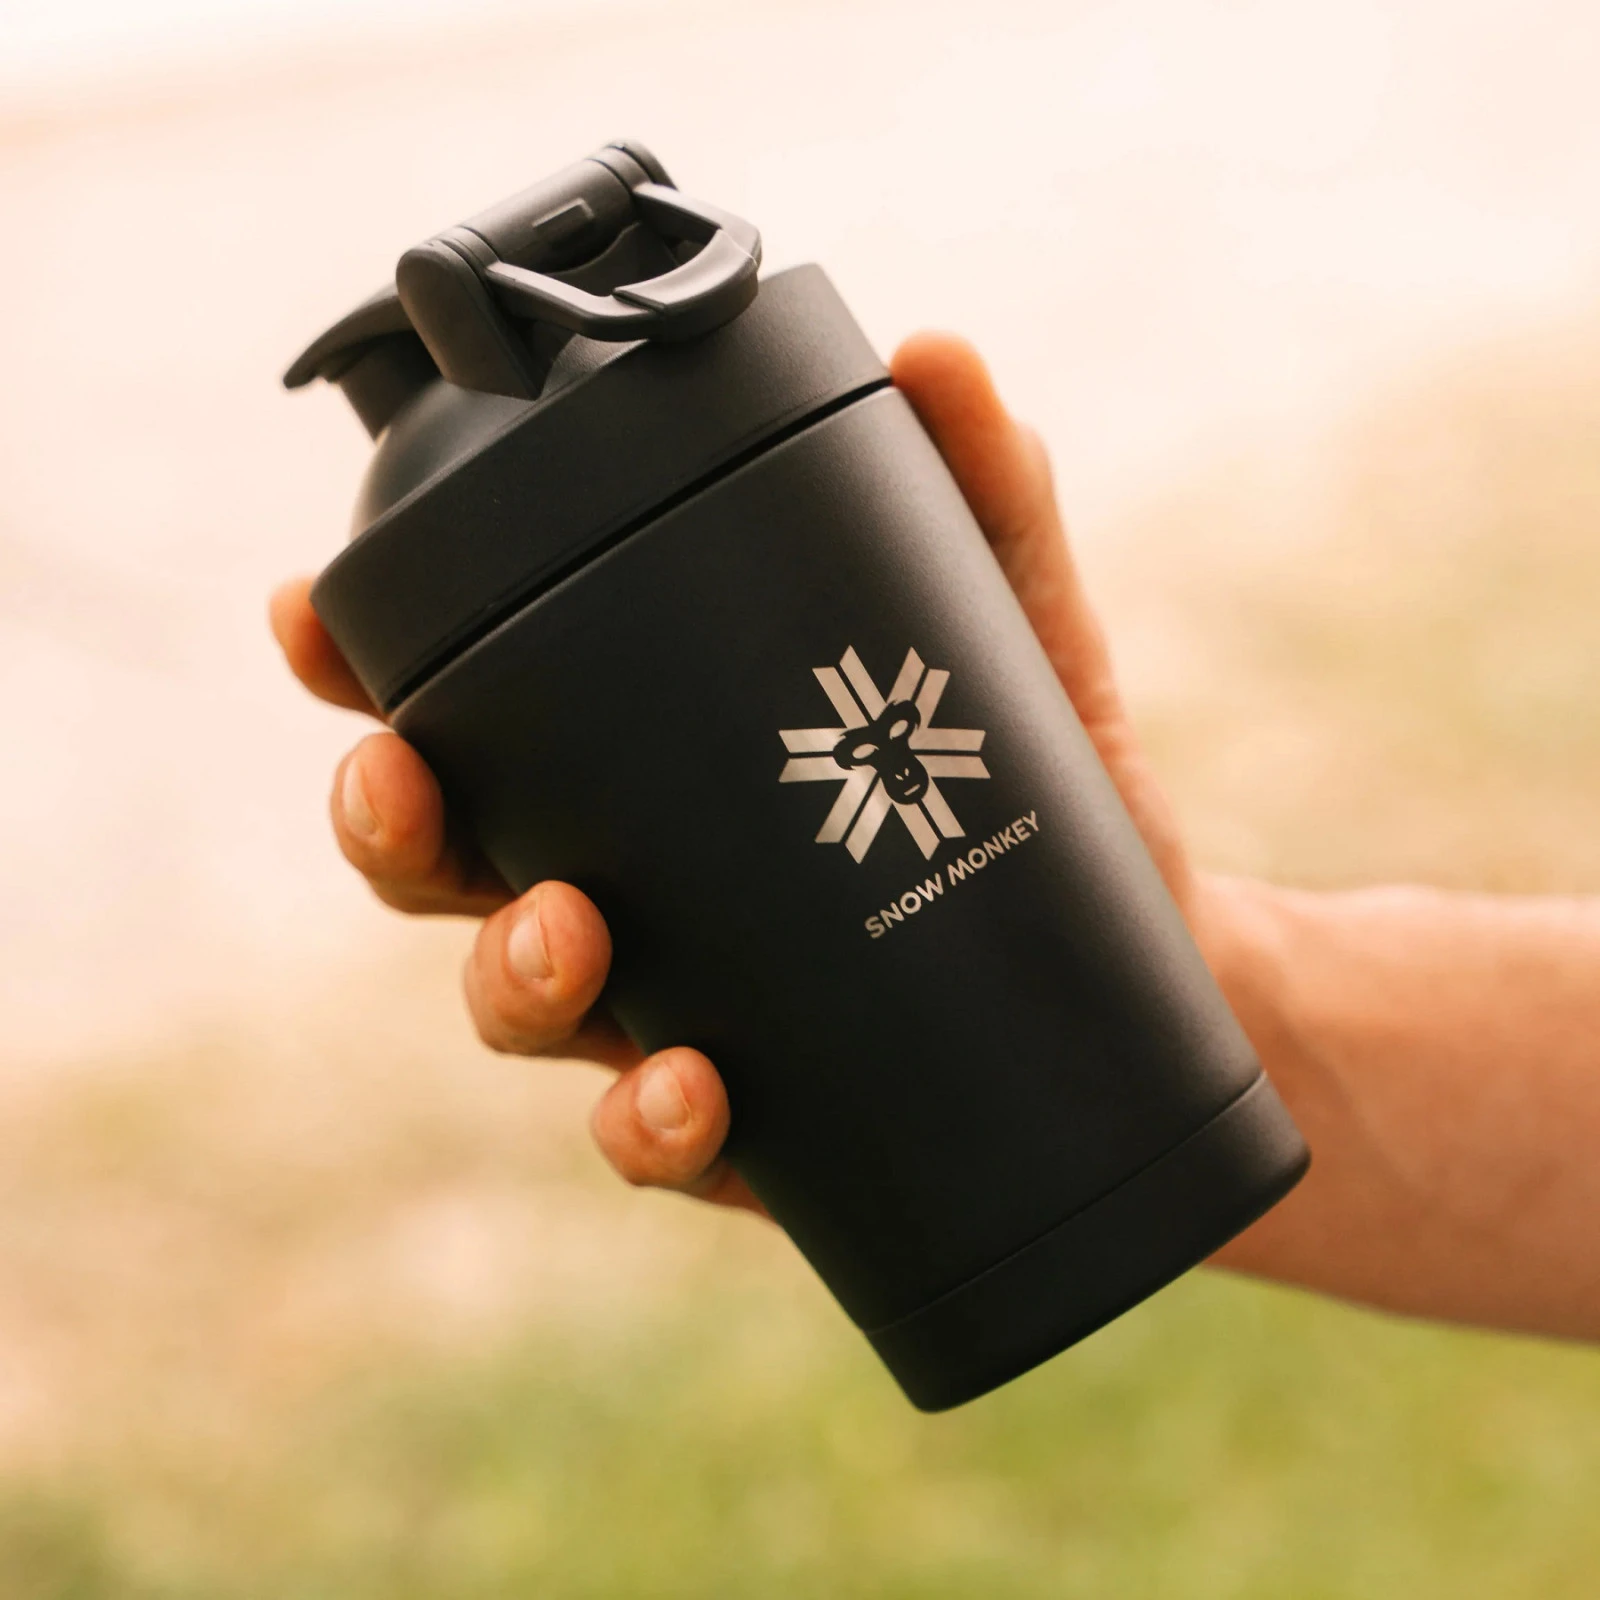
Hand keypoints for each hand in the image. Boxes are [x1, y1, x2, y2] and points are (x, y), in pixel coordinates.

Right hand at [270, 334, 1198, 1219]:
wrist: (1143, 954)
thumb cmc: (1031, 777)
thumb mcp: (1011, 628)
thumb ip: (976, 496)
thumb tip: (934, 351)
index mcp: (650, 762)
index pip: (477, 712)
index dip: (366, 671)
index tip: (312, 615)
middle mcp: (629, 883)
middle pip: (445, 865)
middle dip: (393, 825)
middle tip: (408, 784)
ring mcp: (668, 1005)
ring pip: (515, 1003)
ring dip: (507, 971)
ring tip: (571, 932)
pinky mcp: (740, 1119)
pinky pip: (648, 1133)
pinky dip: (645, 1117)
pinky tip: (686, 1084)